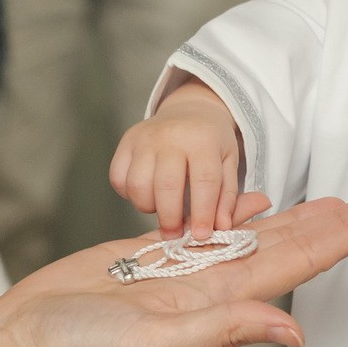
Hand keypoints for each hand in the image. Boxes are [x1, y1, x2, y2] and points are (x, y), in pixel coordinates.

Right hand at [0, 195, 347, 346]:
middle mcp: (205, 290)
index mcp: (214, 307)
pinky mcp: (143, 259)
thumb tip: (295, 331)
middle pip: (284, 249)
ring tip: (330, 203)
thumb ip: (225, 329)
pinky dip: (234, 215)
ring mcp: (176, 274)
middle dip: (331, 227)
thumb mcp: (158, 343)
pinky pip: (203, 231)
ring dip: (292, 219)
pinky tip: (256, 202)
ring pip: (249, 237)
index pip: (294, 266)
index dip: (339, 240)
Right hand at [110, 80, 243, 238]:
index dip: (203, 213)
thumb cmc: (211, 143)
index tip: (201, 236)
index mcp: (204, 139)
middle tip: (175, 234)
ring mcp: (145, 137)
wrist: (189, 110)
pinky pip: (118, 178)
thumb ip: (228, 197)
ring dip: (148, 207)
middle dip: (170, 218)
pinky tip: (146, 194)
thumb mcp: (229, 163)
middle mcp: (172, 135)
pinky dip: (129, 195)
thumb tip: (221, 227)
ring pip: (138, 184)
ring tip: (161, 208)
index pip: (204, 181)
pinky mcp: (126, 142)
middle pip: (166, 185)